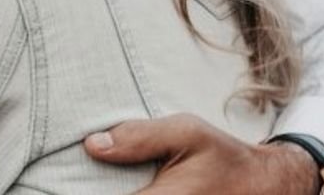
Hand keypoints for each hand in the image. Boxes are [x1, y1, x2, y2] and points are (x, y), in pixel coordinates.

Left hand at [83, 115, 317, 193]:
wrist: (269, 189)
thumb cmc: (225, 158)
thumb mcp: (187, 134)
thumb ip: (139, 138)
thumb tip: (92, 145)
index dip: (79, 191)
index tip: (54, 184)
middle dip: (95, 190)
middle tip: (65, 181)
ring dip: (111, 191)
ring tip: (87, 182)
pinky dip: (131, 193)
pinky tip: (125, 185)